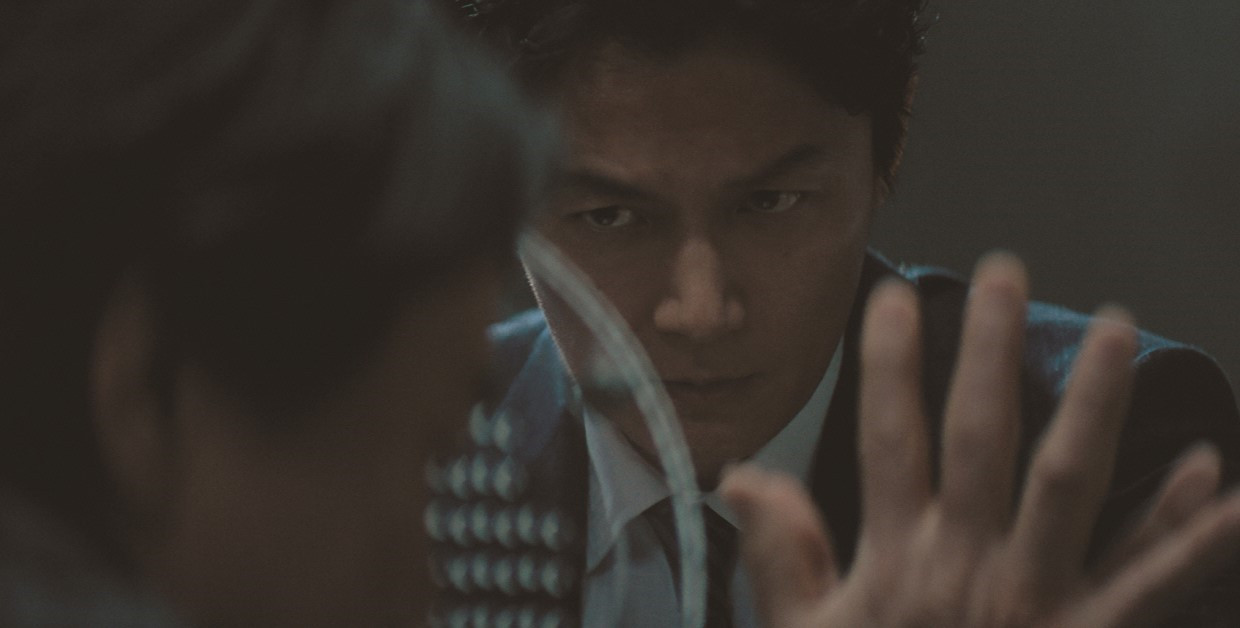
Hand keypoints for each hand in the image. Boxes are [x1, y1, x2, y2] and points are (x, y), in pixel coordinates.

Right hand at [721, 253, 1239, 627]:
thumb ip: (781, 558)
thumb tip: (743, 476)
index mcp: (896, 560)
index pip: (889, 442)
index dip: (888, 367)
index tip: (894, 296)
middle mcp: (968, 565)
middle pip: (982, 439)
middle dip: (989, 351)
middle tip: (1004, 272)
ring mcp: (1037, 600)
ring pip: (1069, 485)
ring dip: (1095, 404)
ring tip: (1120, 328)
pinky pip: (1146, 585)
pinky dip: (1184, 535)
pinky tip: (1215, 476)